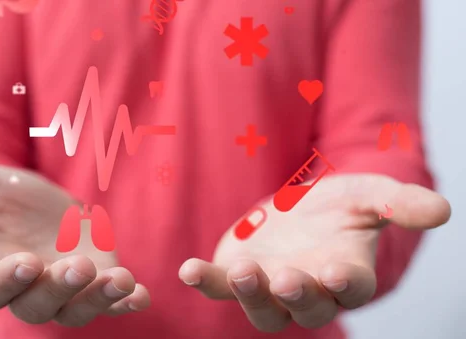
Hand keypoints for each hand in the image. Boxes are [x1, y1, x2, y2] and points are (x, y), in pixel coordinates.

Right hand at [0, 165, 149, 325]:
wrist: (40, 197)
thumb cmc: (0, 194)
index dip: (8, 280)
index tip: (25, 263)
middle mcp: (29, 291)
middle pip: (40, 306)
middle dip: (59, 289)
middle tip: (76, 267)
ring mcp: (66, 289)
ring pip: (79, 309)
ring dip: (99, 299)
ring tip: (120, 280)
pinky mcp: (97, 280)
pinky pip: (112, 300)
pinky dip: (126, 301)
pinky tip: (141, 293)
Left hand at [178, 174, 449, 331]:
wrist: (296, 209)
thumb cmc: (336, 206)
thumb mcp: (368, 194)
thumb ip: (398, 203)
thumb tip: (442, 209)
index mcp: (347, 273)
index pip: (352, 287)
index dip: (345, 283)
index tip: (336, 271)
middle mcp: (310, 290)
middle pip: (307, 308)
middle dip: (297, 295)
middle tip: (286, 278)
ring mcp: (271, 289)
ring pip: (263, 310)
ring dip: (252, 295)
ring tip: (243, 272)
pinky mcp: (236, 278)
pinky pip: (220, 287)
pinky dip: (204, 282)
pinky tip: (188, 269)